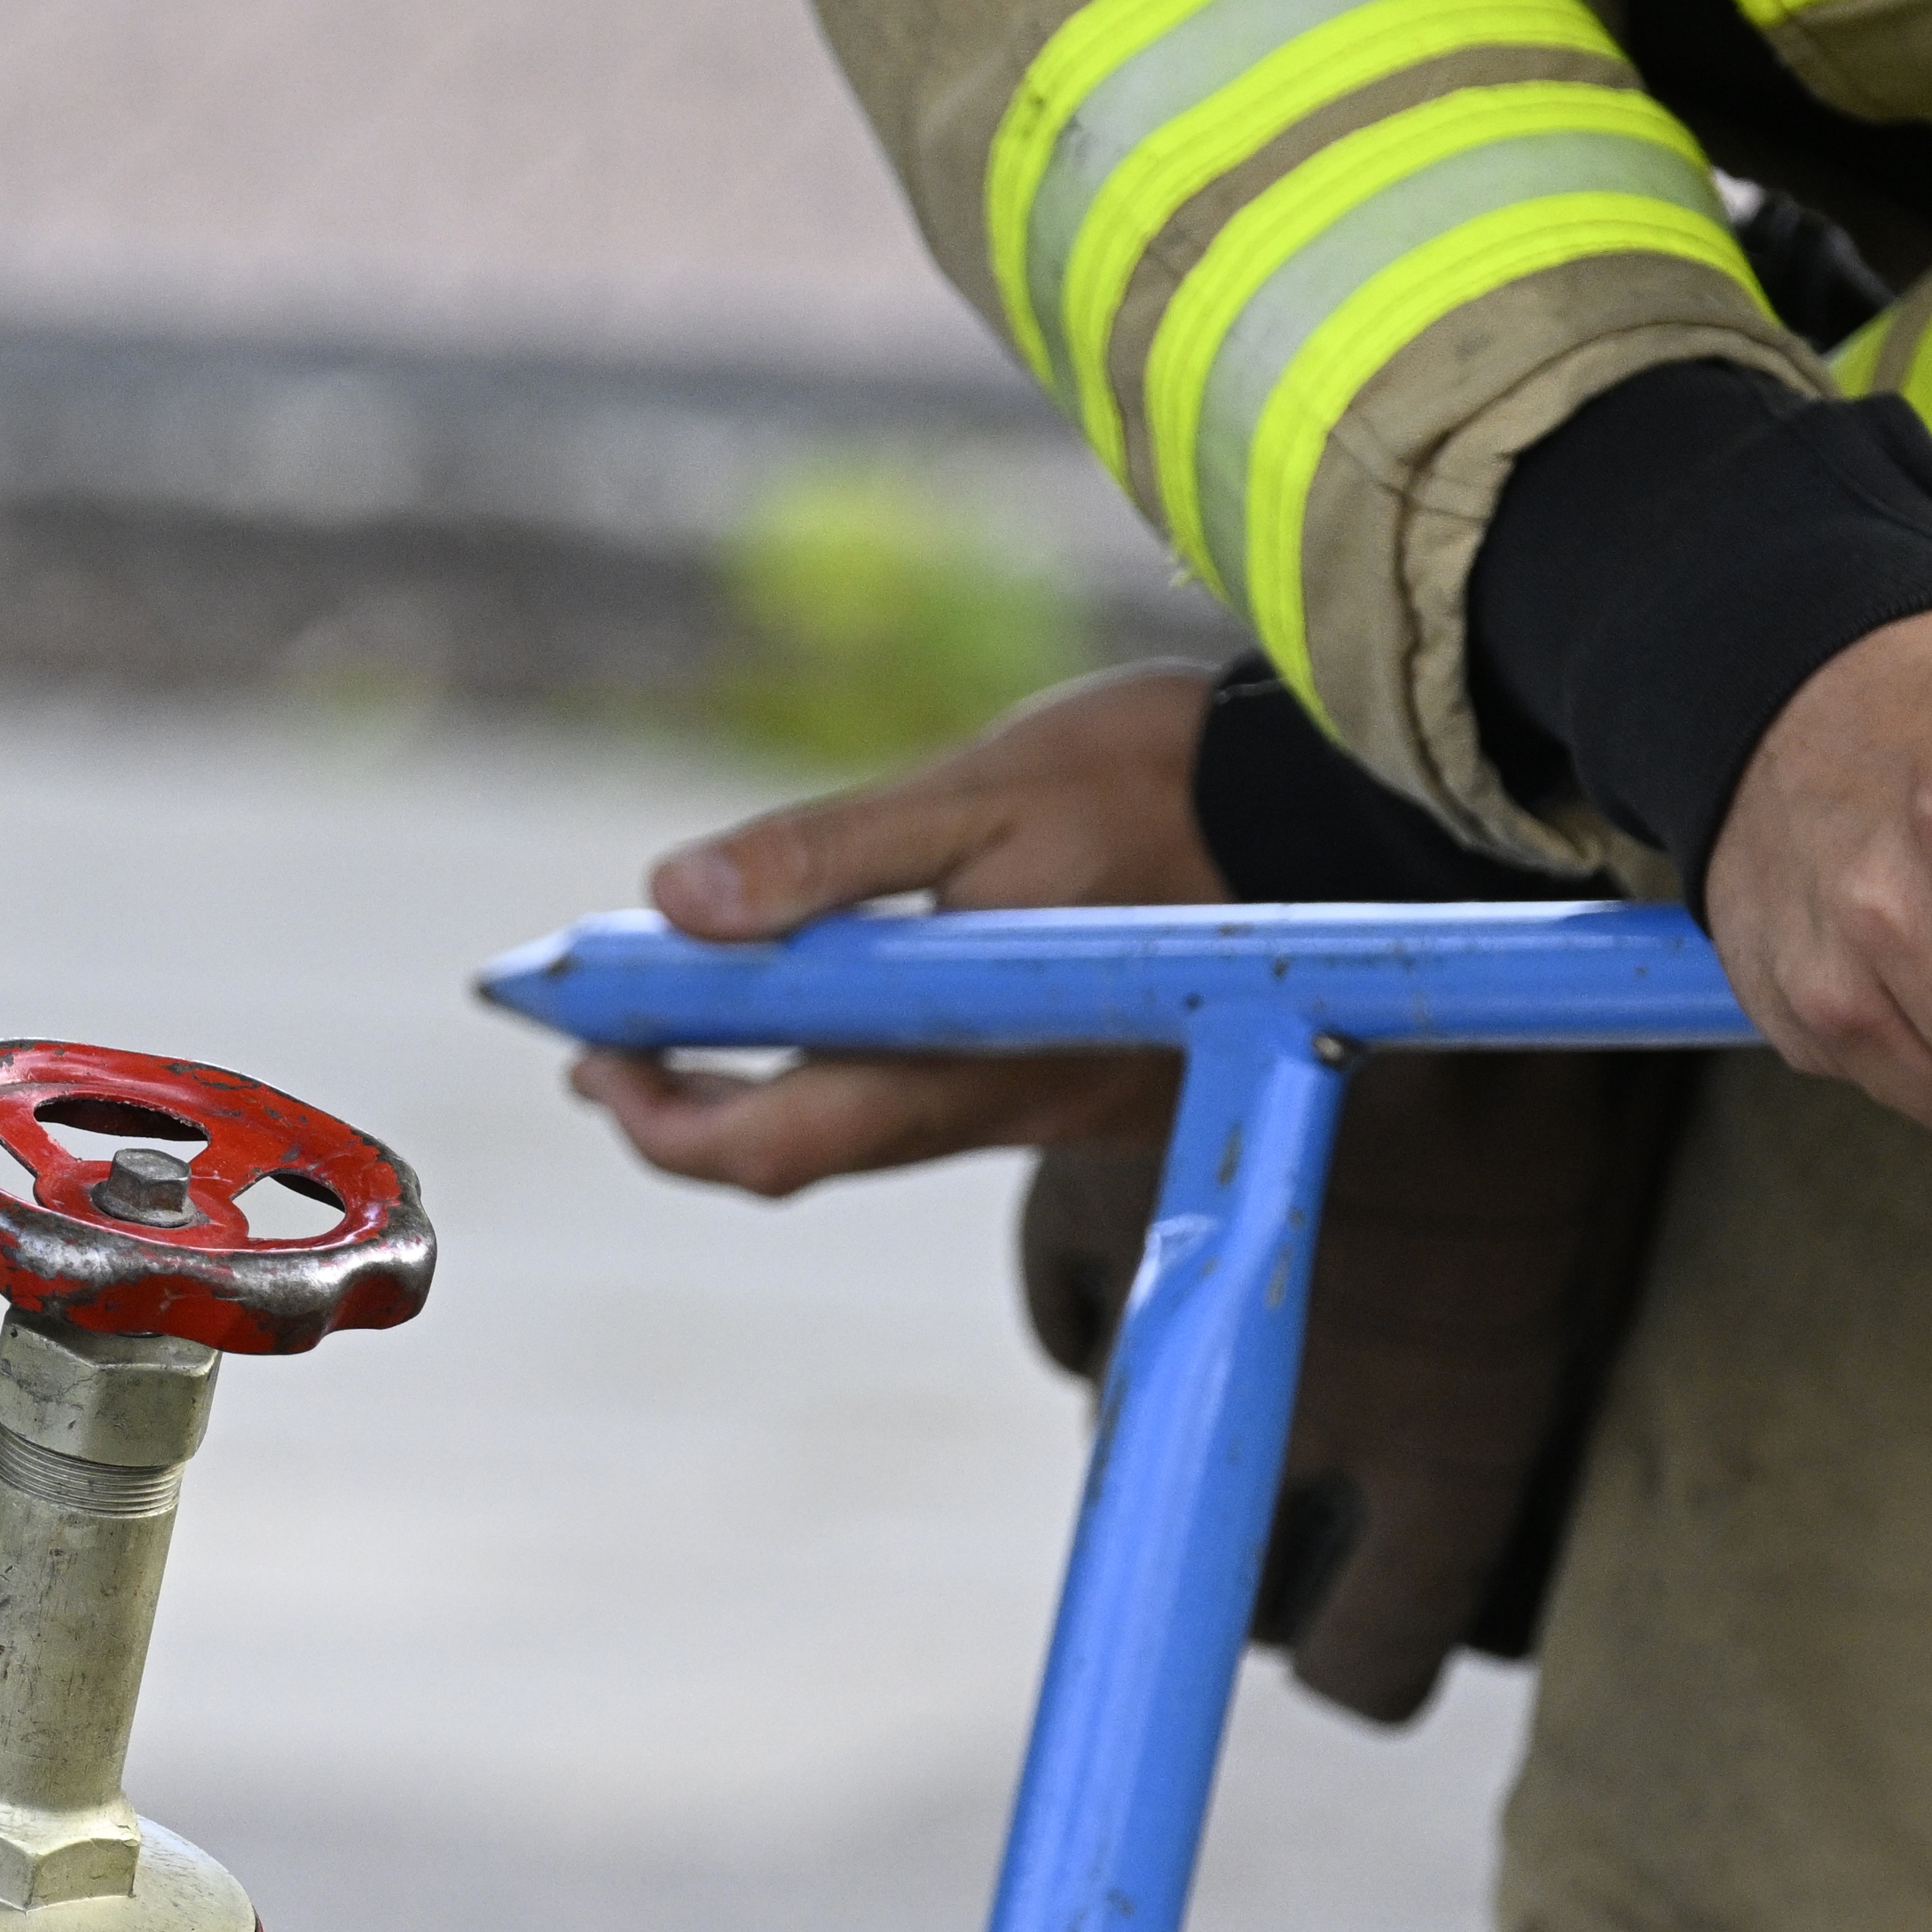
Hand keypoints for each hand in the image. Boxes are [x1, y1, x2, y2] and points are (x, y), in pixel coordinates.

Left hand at [573, 661, 1216, 1199]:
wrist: (1345, 809)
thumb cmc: (1162, 779)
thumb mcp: (980, 791)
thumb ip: (827, 857)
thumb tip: (675, 899)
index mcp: (962, 1049)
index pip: (774, 1142)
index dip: (661, 1117)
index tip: (586, 1051)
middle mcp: (1002, 1103)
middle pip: (807, 1153)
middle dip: (690, 1107)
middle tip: (606, 1046)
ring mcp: (1050, 1102)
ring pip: (871, 1126)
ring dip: (766, 1080)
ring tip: (687, 1008)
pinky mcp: (1088, 1079)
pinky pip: (940, 1094)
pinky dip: (853, 1055)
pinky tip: (829, 989)